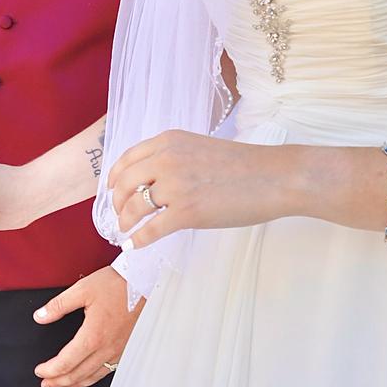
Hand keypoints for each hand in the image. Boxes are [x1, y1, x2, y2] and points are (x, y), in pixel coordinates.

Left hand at [34, 266, 143, 386]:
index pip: (66, 362)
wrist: (144, 282)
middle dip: (58, 381)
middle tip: (46, 384)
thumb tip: (40, 316)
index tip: (40, 371)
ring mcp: (118, 350)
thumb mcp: (82, 290)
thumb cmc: (117, 284)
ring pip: (93, 376)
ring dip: (76, 384)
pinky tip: (89, 377)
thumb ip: (58, 305)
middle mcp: (106, 348)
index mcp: (93, 336)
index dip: (50, 370)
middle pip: (78, 374)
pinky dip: (94, 378)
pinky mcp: (126, 348)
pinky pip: (108, 370)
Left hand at [110, 131, 291, 249]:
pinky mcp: (186, 212)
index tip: (111, 190)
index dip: (114, 177)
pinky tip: (134, 245)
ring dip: (125, 221)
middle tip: (118, 215)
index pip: (128, 159)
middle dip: (116, 203)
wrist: (275, 177)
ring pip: (133, 207)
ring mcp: (176, 186)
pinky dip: (138, 239)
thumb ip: (173, 158)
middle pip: (124, 183)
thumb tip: (151, 180)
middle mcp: (167, 159)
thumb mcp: (199, 148)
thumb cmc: (244, 166)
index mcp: (169, 141)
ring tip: (125, 230)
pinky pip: (150, 229)